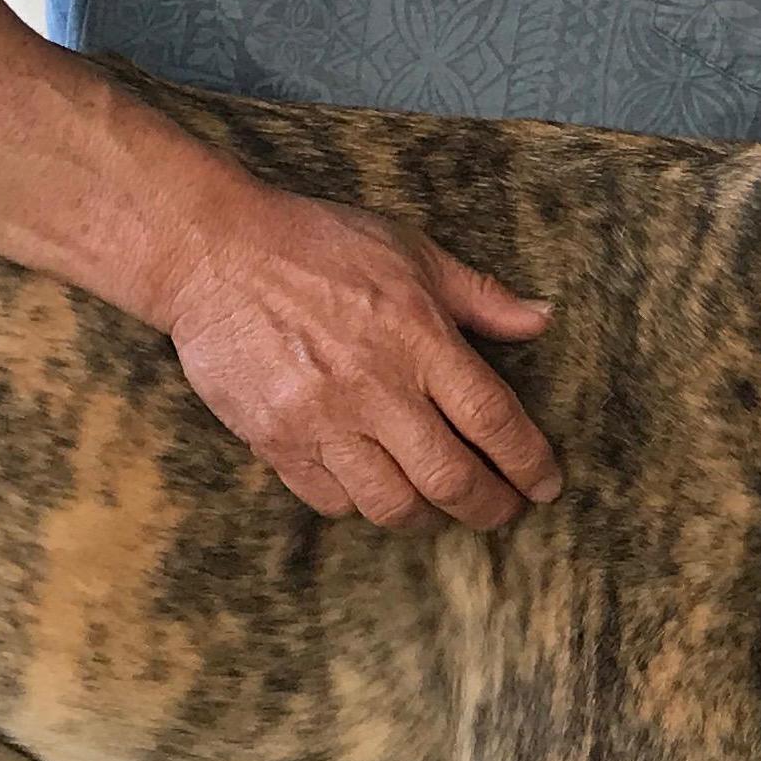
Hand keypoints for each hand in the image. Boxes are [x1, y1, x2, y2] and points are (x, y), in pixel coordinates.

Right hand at [162, 179, 562, 529]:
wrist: (214, 254)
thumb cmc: (317, 243)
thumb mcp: (411, 251)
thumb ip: (480, 296)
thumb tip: (542, 320)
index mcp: (418, 338)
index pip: (493, 419)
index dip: (528, 462)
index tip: (546, 484)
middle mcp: (375, 388)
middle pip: (451, 478)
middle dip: (491, 508)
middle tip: (505, 513)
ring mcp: (322, 421)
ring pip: (392, 505)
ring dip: (428, 516)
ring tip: (440, 508)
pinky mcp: (276, 441)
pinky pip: (332, 501)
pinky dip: (362, 505)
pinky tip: (374, 487)